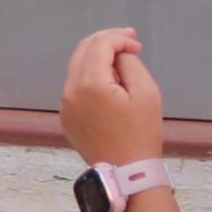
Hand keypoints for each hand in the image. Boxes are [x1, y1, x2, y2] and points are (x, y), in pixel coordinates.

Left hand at [59, 27, 165, 165]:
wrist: (127, 172)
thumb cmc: (141, 133)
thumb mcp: (146, 92)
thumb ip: (130, 63)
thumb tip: (118, 54)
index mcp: (89, 84)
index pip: (99, 45)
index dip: (119, 38)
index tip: (137, 45)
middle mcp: (70, 91)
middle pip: (83, 50)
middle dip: (106, 41)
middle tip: (129, 40)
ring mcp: (65, 104)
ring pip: (77, 67)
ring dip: (98, 58)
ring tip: (122, 62)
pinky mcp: (66, 116)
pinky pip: (76, 86)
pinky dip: (91, 77)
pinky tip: (110, 83)